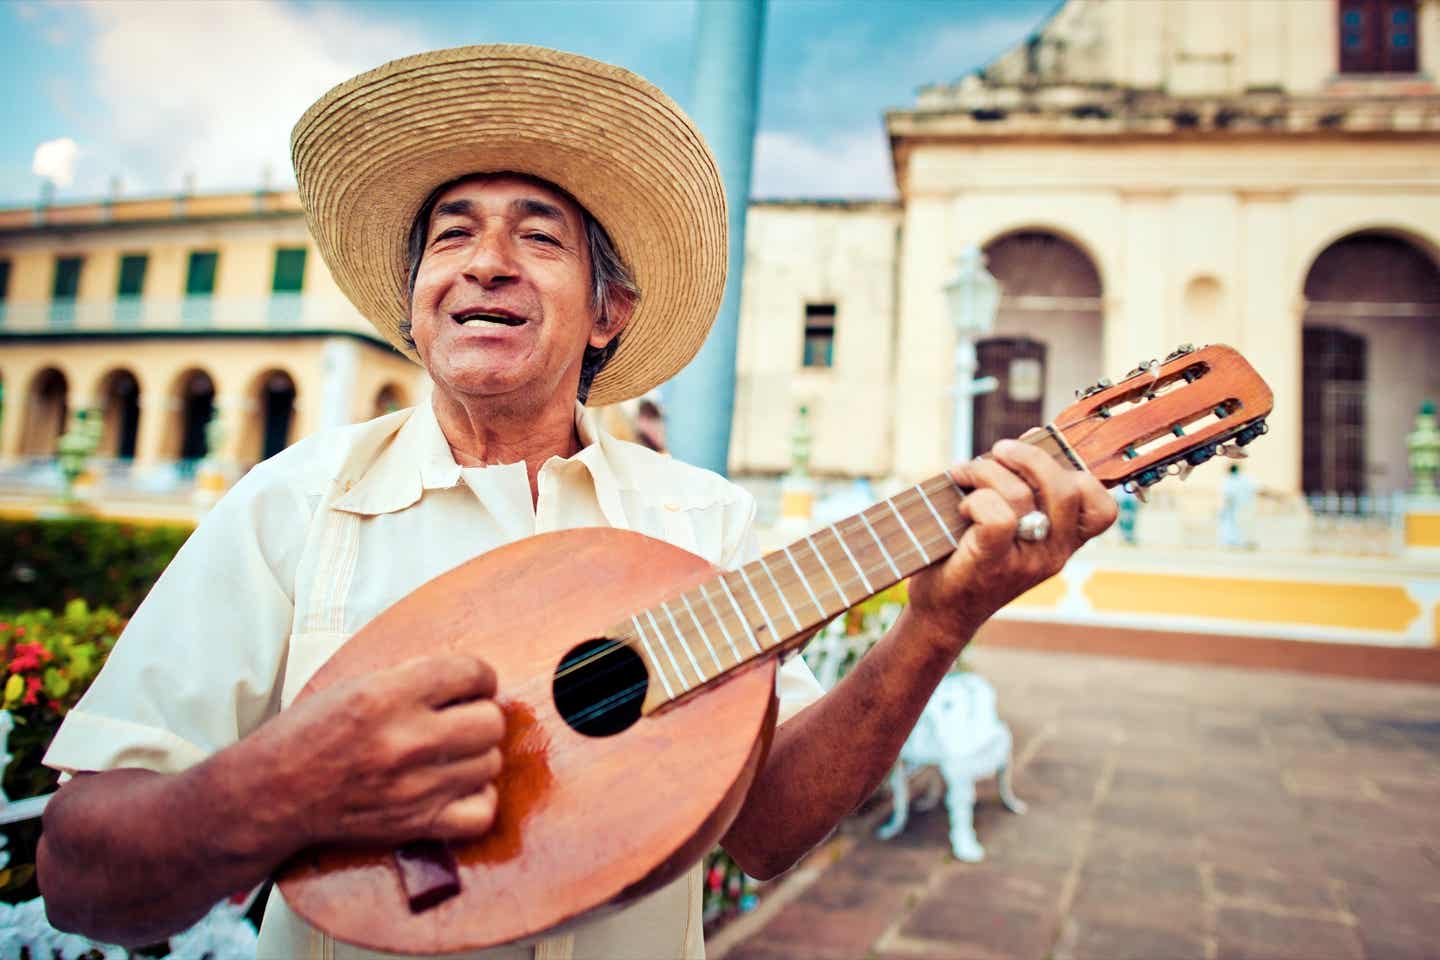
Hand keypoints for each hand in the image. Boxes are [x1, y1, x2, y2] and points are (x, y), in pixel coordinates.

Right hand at [253, 653, 504, 848]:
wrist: (271, 794)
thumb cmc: (309, 734)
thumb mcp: (355, 684)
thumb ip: (412, 678)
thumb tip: (468, 678)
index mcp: (387, 694)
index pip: (472, 672)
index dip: (478, 677)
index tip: (471, 686)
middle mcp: (406, 739)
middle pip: (491, 722)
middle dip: (480, 716)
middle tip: (460, 721)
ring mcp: (414, 786)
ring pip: (490, 764)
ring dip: (477, 758)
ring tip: (452, 756)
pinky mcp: (415, 824)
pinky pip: (481, 813)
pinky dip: (477, 801)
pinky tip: (457, 789)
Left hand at [907, 438, 1116, 645]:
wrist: (940, 612)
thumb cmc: (969, 555)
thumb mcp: (1010, 521)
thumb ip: (1025, 484)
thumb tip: (1032, 435)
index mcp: (1064, 542)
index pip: (1103, 509)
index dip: (1080, 474)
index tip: (1043, 455)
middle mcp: (1053, 554)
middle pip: (1066, 489)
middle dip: (1029, 455)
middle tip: (998, 451)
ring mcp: (1025, 562)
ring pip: (1021, 496)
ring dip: (985, 471)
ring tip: (963, 475)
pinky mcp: (992, 563)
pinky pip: (997, 518)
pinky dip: (976, 499)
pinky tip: (962, 505)